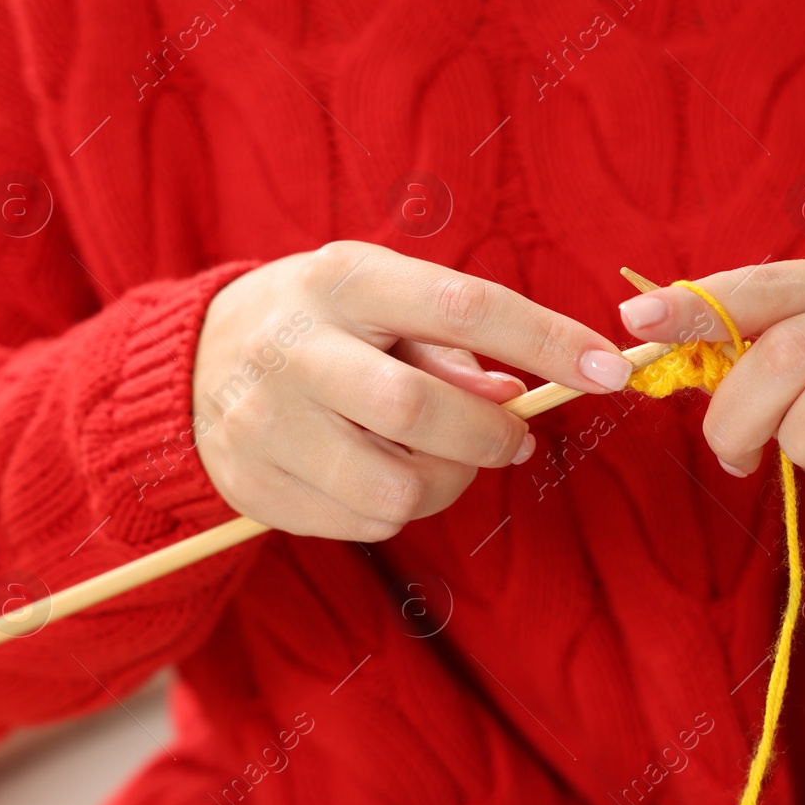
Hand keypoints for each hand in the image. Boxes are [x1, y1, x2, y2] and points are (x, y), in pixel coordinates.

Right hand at [193, 242, 632, 539]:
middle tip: (515, 439)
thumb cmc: (328, 326)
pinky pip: (366, 524)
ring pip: (396, 487)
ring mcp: (264, 424)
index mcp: (343, 279)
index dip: (546, 340)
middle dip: (492, 435)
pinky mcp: (254, 488)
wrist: (194, 364)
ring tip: (440, 457)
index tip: (610, 370)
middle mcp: (295, 347)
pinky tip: (382, 473)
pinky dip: (399, 508)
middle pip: (422, 410)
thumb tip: (515, 397)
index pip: (464, 305)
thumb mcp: (384, 302)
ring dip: (447, 483)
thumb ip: (454, 343)